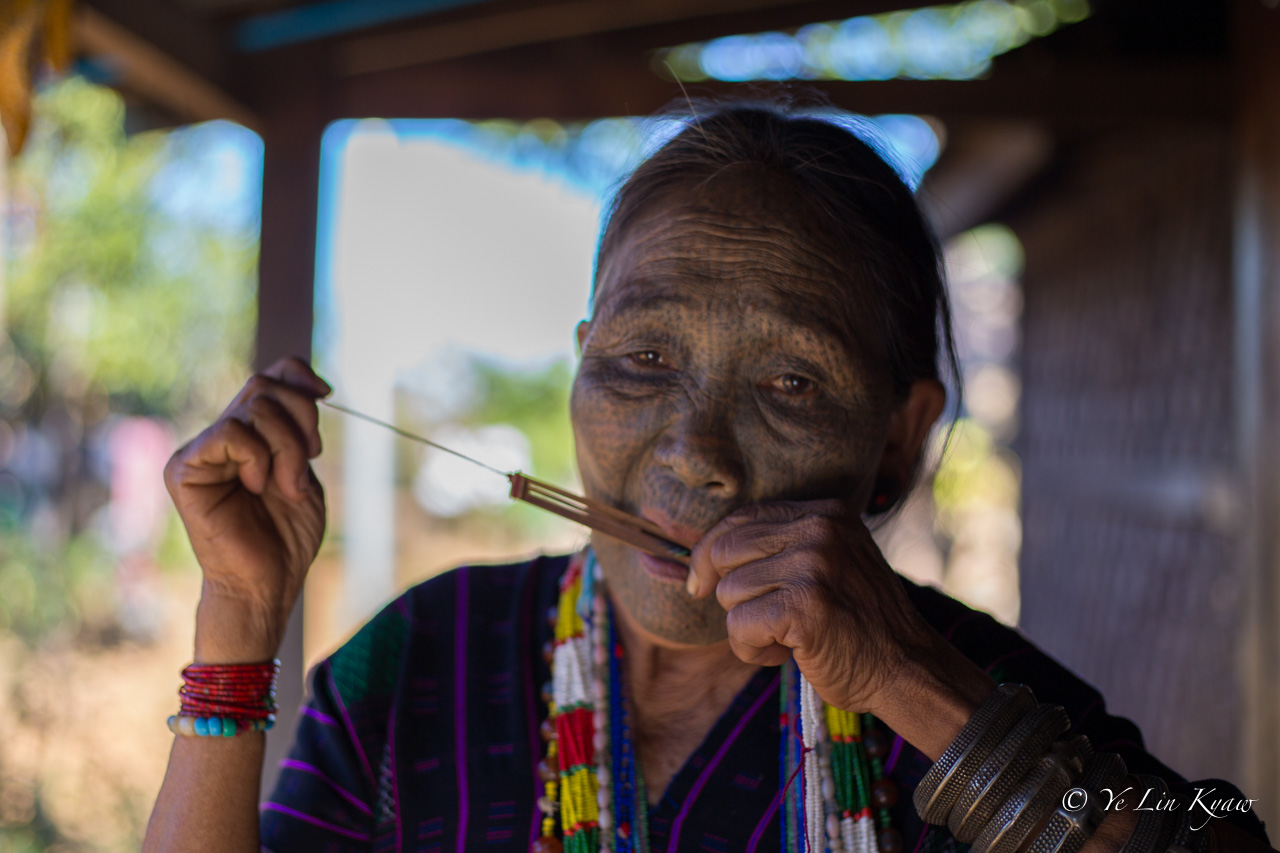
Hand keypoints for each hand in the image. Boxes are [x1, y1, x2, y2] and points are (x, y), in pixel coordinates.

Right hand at [164, 357, 329, 658]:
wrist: (266, 584)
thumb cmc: (286, 537)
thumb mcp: (303, 471)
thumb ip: (299, 430)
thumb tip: (311, 385)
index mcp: (248, 434)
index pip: (269, 375)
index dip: (298, 374)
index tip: (326, 393)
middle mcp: (220, 436)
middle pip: (265, 386)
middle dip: (302, 419)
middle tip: (310, 459)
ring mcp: (199, 451)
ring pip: (255, 409)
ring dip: (288, 447)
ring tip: (287, 486)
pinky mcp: (184, 469)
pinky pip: (230, 433)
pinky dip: (258, 457)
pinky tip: (258, 486)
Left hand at [685, 499, 940, 714]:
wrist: (906, 670)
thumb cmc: (857, 624)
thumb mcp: (827, 565)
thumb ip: (779, 549)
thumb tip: (693, 554)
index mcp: (825, 512)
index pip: (741, 519)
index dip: (711, 553)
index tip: (700, 582)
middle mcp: (820, 529)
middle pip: (725, 552)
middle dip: (729, 595)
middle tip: (759, 622)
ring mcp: (814, 565)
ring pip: (729, 594)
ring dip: (746, 629)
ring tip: (786, 640)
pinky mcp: (805, 605)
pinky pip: (739, 626)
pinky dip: (751, 650)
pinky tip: (785, 655)